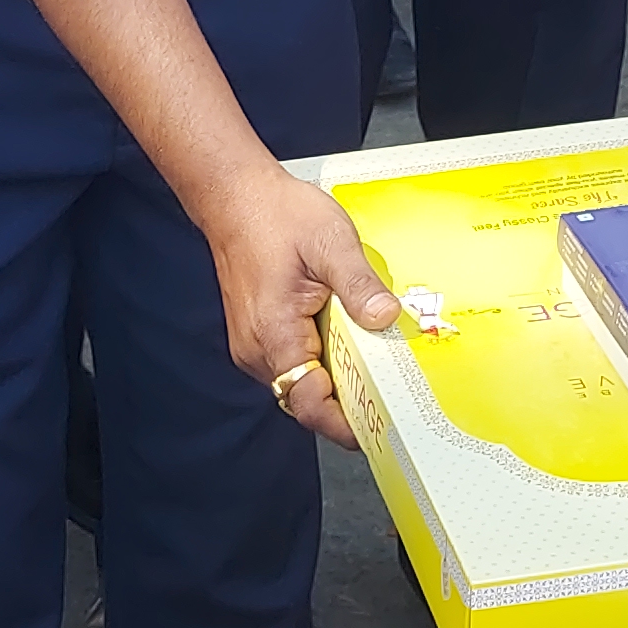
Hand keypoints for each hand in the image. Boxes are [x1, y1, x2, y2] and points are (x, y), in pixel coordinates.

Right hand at [205, 164, 397, 444]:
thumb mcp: (331, 242)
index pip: (309, 403)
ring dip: (333, 379)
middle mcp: (257, 350)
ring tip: (376, 369)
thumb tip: (386, 317)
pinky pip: (292, 361)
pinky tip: (348, 340)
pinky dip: (320, 360)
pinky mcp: (257, 332)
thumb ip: (359, 284)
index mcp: (274, 335)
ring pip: (299, 381)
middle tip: (391, 399)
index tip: (378, 431)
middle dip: (347, 403)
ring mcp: (253, 343)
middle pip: (306, 398)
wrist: (236, 196)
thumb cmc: (279, 215)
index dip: (344, 423)